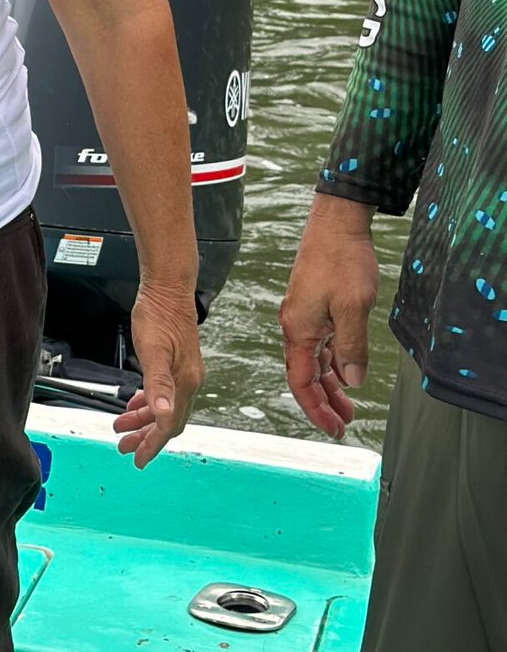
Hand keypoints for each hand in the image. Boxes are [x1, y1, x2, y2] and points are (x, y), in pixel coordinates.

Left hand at [115, 283, 202, 466]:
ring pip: (165, 407)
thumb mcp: (153, 351)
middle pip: (168, 421)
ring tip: (121, 427)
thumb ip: (157, 384)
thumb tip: (164, 416)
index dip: (153, 445)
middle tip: (124, 447)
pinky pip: (164, 392)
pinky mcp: (177, 363)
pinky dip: (149, 402)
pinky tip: (134, 402)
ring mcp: (184, 372)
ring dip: (144, 420)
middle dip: (146, 437)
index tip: (138, 460)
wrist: (167, 288)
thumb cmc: (159, 316)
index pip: (169, 425)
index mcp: (184, 383)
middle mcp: (188, 381)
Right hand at [279, 194, 379, 438]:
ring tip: (348, 404)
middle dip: (324, 401)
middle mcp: (296, 325)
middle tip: (344, 422)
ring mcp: (305, 314)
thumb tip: (352, 381)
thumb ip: (351, 347)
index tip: (333, 428)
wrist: (337, 222)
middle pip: (305, 374)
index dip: (316, 408)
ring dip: (330, 383)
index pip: (300, 381)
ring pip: (314, 360)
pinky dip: (332, 361)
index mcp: (298, 328)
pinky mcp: (315, 305)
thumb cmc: (342, 259)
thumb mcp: (353, 307)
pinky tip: (346, 371)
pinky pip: (321, 343)